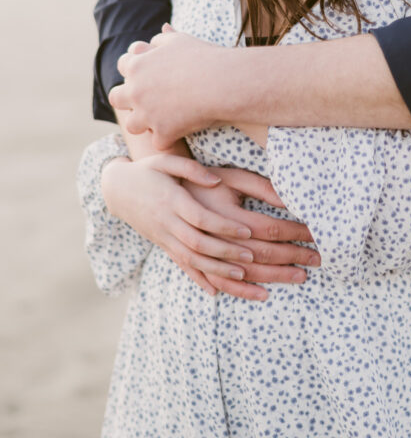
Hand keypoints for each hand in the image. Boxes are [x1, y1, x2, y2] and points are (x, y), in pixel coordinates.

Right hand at [101, 153, 254, 295]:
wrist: (117, 189)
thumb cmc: (147, 170)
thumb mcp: (166, 161)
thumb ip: (192, 169)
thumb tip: (216, 180)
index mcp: (171, 199)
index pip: (200, 218)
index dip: (224, 226)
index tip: (247, 230)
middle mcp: (166, 222)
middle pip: (197, 243)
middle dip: (226, 252)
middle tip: (252, 256)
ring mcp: (162, 236)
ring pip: (190, 259)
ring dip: (217, 270)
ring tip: (242, 275)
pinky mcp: (161, 245)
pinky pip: (180, 265)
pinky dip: (198, 279)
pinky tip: (216, 291)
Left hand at [110, 25, 231, 146]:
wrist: (221, 82)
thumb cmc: (203, 57)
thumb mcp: (181, 41)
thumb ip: (163, 38)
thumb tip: (157, 34)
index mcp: (137, 65)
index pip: (123, 66)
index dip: (134, 69)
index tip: (147, 73)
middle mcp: (135, 91)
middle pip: (117, 98)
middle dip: (128, 100)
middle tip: (146, 100)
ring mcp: (147, 114)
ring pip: (133, 126)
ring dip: (144, 124)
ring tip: (160, 121)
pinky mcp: (163, 132)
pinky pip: (158, 142)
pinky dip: (168, 139)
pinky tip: (179, 134)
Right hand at [186, 167, 320, 299]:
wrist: (134, 189)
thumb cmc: (184, 176)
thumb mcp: (224, 174)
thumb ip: (256, 185)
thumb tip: (285, 198)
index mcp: (220, 212)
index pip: (267, 227)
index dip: (293, 231)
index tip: (315, 234)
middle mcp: (209, 237)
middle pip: (258, 254)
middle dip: (291, 256)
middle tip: (317, 259)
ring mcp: (196, 253)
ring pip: (240, 273)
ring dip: (272, 277)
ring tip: (299, 276)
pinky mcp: (186, 261)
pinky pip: (215, 282)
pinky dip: (238, 290)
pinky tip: (260, 294)